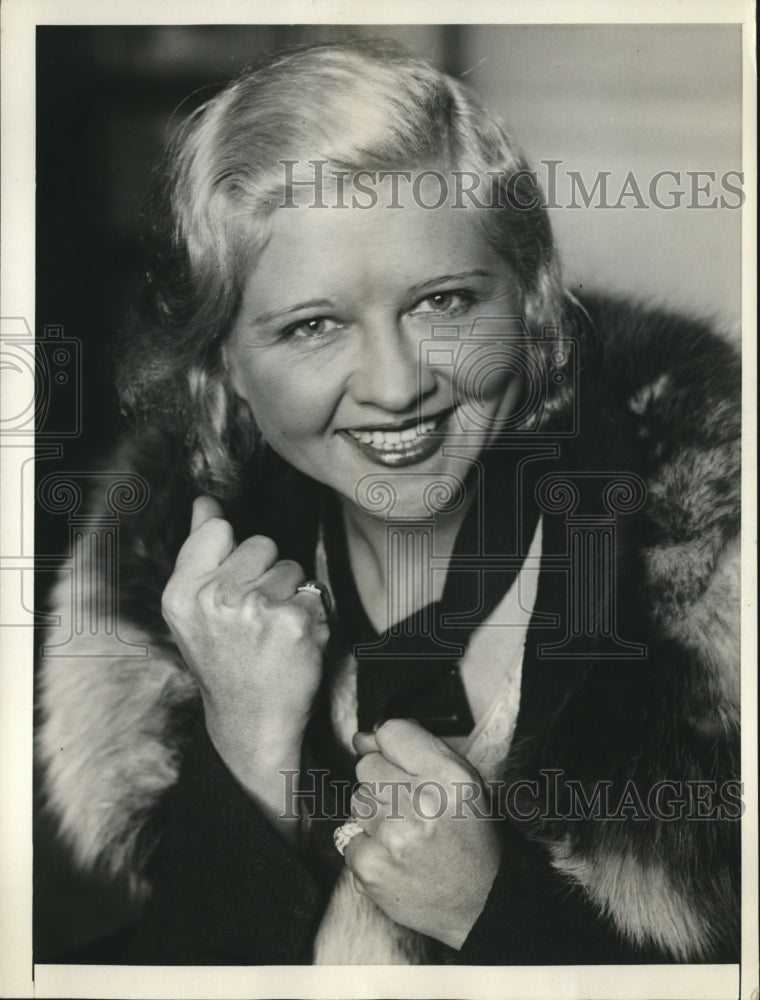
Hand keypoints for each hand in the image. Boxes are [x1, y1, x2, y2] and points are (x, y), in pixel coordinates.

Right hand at [161, 496, 328, 805]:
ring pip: (291, 565)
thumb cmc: (225, 661)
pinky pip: (314, 591)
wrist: (251, 723)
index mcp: (182, 593)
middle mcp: (215, 598)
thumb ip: (200, 551)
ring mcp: (255, 609)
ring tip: (273, 629)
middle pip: (260, 543)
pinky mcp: (294, 621)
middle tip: (254, 616)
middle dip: (264, 572)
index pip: (218, 529)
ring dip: (290, 592)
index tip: (235, 583)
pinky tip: (294, 641)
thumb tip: (204, 502)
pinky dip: (312, 614)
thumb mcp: (194, 609)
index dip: (234, 553)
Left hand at [343, 719, 502, 949]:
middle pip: (367, 765)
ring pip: (357, 800)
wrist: (481, 901)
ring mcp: (392, 836)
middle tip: (409, 807)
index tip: (392, 757)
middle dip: (383, 782)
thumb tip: (363, 737)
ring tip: (405, 833)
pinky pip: (348, 836)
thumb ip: (414, 748)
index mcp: (448, 775)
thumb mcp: (461, 779)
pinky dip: (367, 846)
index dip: (389, 744)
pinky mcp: (371, 867)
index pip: (392, 731)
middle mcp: (420, 802)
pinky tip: (394, 856)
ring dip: (375, 814)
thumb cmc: (470, 836)